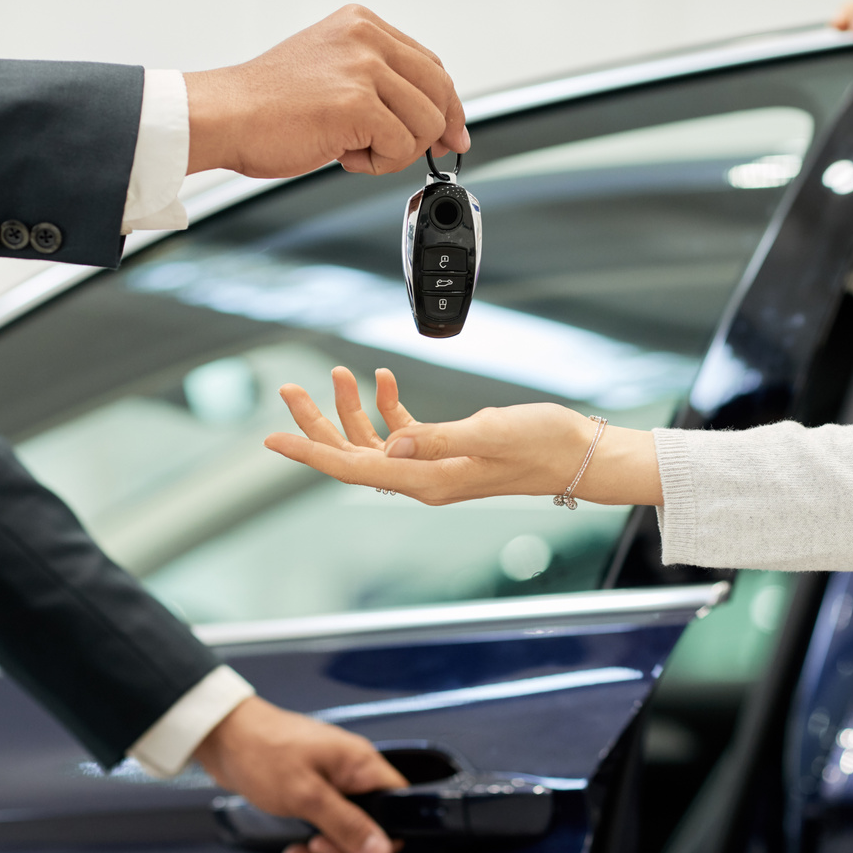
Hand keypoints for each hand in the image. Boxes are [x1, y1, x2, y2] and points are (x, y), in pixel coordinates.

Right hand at [184, 5, 469, 177]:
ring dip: (395, 152)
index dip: (446, 105)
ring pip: (425, 123)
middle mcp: (366, 38)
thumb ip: (376, 82)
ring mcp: (363, 68)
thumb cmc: (267, 106)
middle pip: (439, 92)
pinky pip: (400, 146)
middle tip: (411, 154)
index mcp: (361, 24)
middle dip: (432, 132)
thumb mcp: (331, 72)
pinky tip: (345, 156)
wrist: (224, 116)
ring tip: (353, 149)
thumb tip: (428, 118)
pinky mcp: (357, 103)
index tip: (452, 133)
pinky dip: (378, 164)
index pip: (430, 65)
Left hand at [195, 696, 407, 852]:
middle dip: (345, 848)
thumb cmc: (262, 750)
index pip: (398, 803)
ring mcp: (330, 783)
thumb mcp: (306, 795)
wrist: (223, 737)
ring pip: (345, 832)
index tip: (358, 850)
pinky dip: (310, 844)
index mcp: (359, 763)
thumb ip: (346, 824)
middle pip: (371, 825)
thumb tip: (381, 850)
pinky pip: (324, 827)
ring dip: (324, 852)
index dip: (386, 834)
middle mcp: (349, 772)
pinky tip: (293, 851)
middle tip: (319, 848)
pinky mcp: (311, 793)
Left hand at [262, 366, 662, 506]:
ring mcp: (432, 466)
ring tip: (334, 372)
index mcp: (427, 480)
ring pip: (371, 441)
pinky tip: (382, 379)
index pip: (352, 469)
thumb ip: (439, 439)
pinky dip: (386, 406)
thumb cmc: (543, 444)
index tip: (272, 437)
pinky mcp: (446, 450)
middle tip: (288, 390)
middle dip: (317, 423)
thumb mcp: (490, 433)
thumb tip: (389, 445)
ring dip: (350, 408)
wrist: (579, 453)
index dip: (310, 451)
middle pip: (351, 455)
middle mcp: (423, 478)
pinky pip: (402, 432)